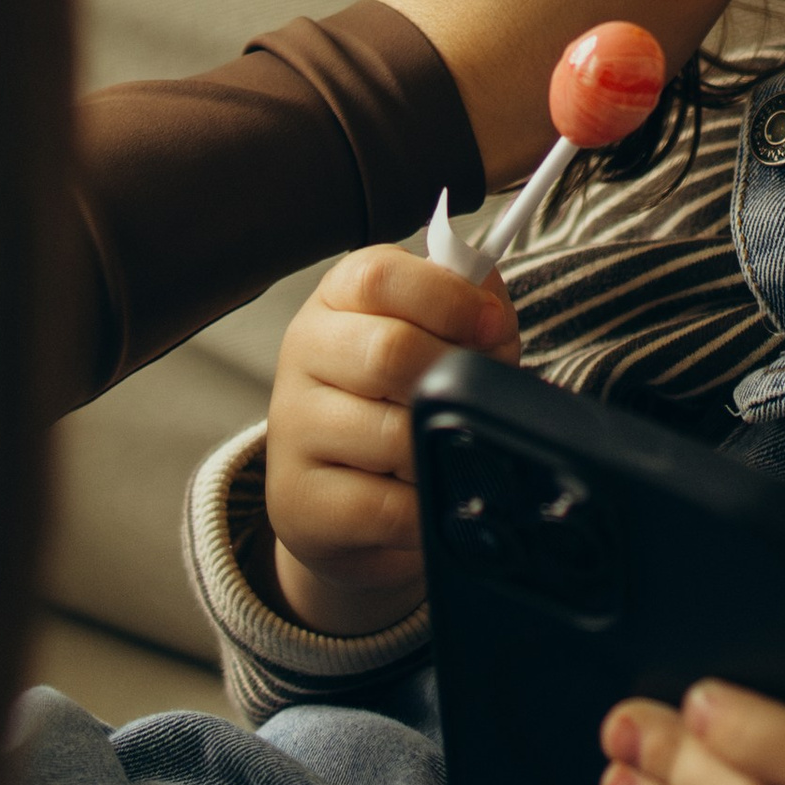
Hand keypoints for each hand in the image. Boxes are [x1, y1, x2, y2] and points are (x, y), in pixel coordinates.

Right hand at [264, 246, 519, 635]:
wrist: (348, 501)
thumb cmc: (406, 404)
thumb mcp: (444, 339)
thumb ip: (473, 312)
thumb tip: (491, 318)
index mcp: (337, 299)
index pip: (379, 276)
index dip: (450, 299)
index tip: (492, 327)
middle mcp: (304, 352)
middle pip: (388, 351)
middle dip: (451, 381)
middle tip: (468, 403)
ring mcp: (292, 425)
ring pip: (392, 434)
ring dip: (436, 451)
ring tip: (438, 453)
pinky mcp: (298, 498)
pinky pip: (386, 504)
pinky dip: (424, 507)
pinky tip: (420, 498)